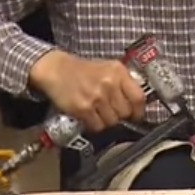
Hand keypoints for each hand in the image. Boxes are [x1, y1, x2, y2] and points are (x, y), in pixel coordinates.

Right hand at [29, 50, 146, 131]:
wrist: (56, 70)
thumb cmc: (82, 71)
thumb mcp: (107, 69)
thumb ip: (123, 83)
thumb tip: (138, 104)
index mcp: (118, 71)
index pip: (138, 97)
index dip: (138, 111)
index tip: (135, 115)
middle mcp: (109, 83)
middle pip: (125, 113)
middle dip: (119, 115)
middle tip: (110, 110)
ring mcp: (96, 97)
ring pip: (112, 122)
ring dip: (105, 121)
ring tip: (97, 111)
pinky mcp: (83, 108)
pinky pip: (97, 126)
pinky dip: (94, 125)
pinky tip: (88, 115)